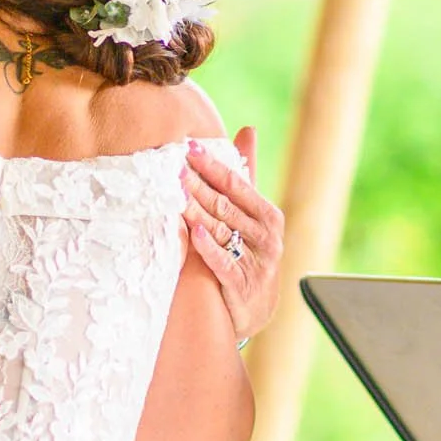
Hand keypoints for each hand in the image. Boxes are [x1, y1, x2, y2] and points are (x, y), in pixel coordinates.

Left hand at [183, 128, 285, 342]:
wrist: (255, 311)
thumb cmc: (250, 254)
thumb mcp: (253, 215)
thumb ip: (247, 175)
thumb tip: (248, 130)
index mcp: (268, 216)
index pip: (237, 184)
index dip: (212, 164)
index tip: (189, 147)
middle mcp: (266, 236)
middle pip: (226, 205)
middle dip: (198, 184)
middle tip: (173, 166)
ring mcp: (256, 262)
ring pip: (222, 230)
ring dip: (197, 211)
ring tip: (176, 192)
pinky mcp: (243, 286)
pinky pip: (224, 263)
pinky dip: (209, 248)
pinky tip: (193, 232)